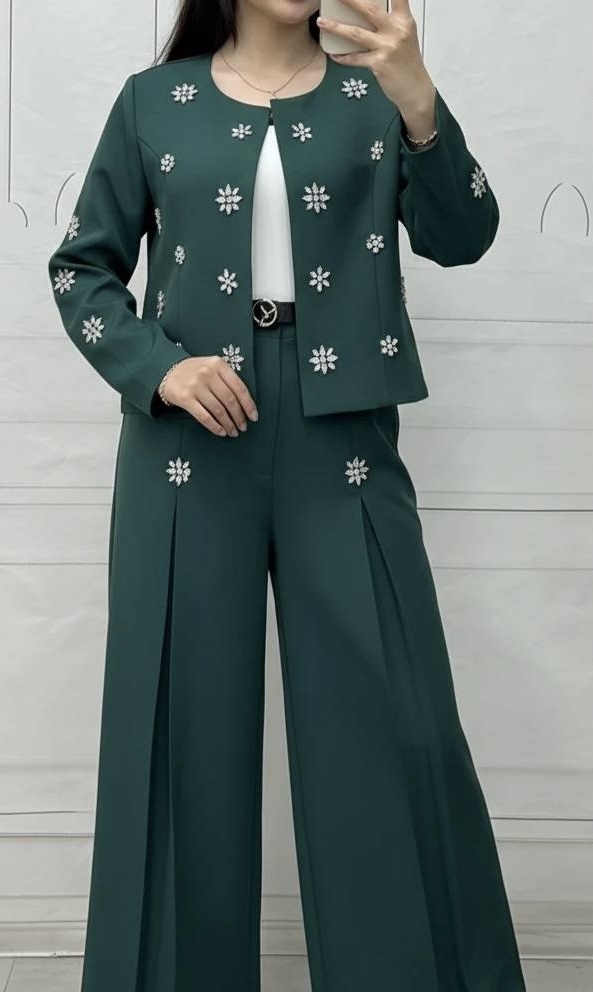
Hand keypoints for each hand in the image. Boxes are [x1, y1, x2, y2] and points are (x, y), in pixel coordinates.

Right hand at [161, 356, 257, 435]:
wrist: (167, 371)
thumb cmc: (195, 372)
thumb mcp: (212, 367)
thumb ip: (227, 379)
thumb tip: (245, 404)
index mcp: (218, 365)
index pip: (239, 387)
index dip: (248, 404)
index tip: (253, 417)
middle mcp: (207, 374)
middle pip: (229, 400)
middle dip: (239, 417)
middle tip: (243, 427)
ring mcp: (195, 386)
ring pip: (218, 410)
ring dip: (228, 424)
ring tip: (233, 432)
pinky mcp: (185, 398)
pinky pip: (204, 416)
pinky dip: (215, 426)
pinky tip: (221, 432)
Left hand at [317, 0, 435, 121]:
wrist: (415, 89)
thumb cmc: (408, 62)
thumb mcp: (404, 36)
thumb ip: (390, 22)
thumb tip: (368, 12)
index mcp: (404, 20)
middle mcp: (396, 30)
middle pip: (369, 9)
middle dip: (349, 0)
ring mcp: (387, 47)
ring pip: (356, 34)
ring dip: (336, 27)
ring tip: (321, 21)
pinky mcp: (378, 64)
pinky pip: (355, 58)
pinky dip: (343, 57)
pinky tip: (333, 54)